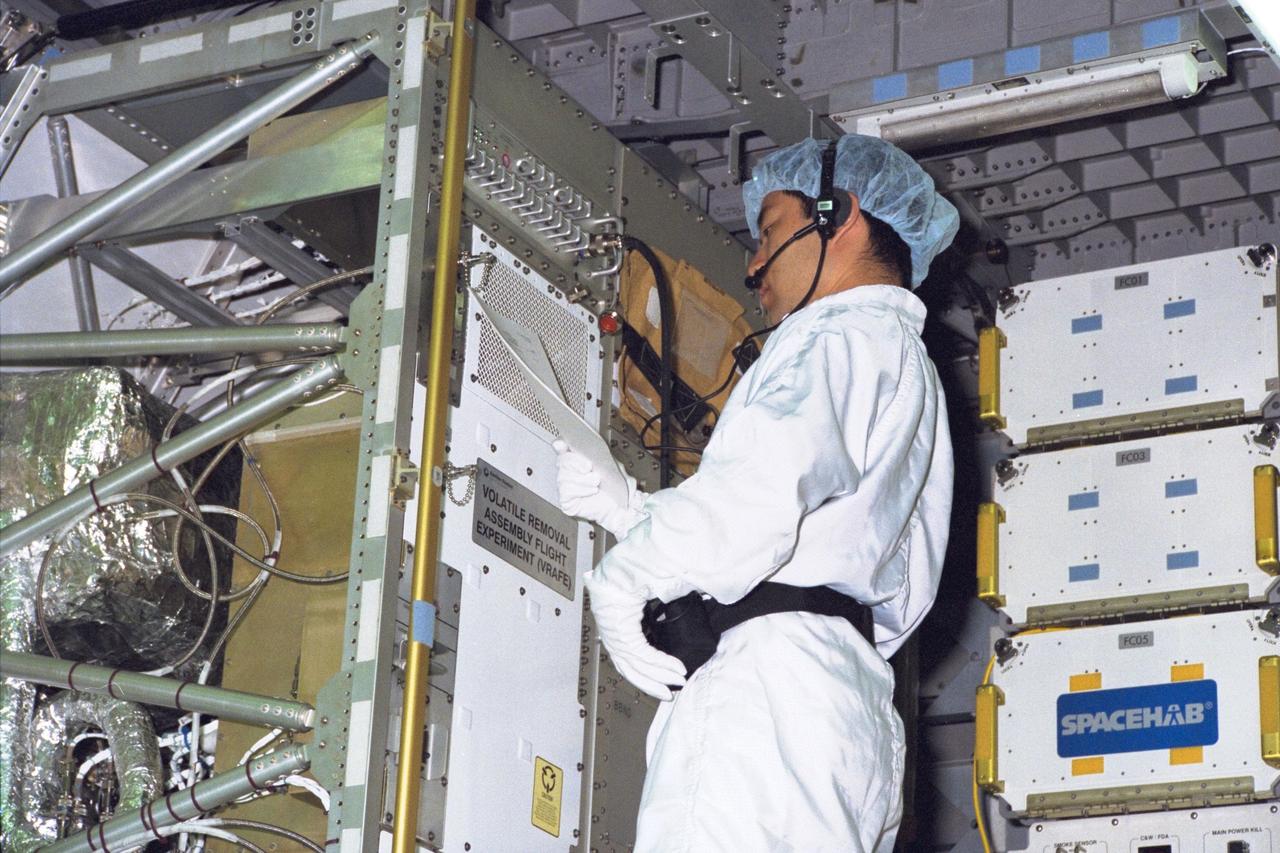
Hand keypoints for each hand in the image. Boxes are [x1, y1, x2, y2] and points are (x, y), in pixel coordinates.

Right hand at [553, 440, 646, 537]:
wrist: (622, 507)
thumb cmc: (617, 487)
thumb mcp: (612, 464)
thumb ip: (601, 453)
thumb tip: (590, 446)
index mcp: (578, 460)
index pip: (562, 448)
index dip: (561, 444)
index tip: (563, 443)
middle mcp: (570, 472)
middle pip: (562, 461)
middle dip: (575, 461)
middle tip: (589, 466)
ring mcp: (566, 487)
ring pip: (564, 476)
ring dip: (582, 478)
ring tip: (596, 481)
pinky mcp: (566, 501)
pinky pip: (567, 491)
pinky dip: (581, 489)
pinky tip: (592, 490)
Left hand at [586, 571, 686, 700]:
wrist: (620, 567)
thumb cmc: (630, 574)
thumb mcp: (647, 595)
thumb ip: (660, 606)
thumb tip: (683, 606)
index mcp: (614, 626)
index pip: (627, 658)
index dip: (643, 672)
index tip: (660, 680)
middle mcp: (611, 634)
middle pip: (631, 669)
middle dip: (651, 684)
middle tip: (668, 694)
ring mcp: (615, 636)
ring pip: (638, 667)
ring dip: (661, 677)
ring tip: (679, 682)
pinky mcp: (623, 635)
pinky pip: (644, 656)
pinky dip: (662, 664)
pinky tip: (677, 668)